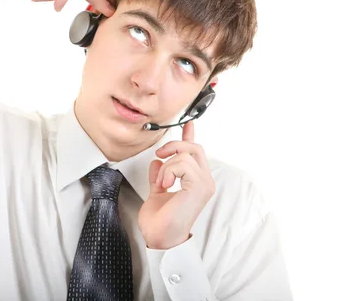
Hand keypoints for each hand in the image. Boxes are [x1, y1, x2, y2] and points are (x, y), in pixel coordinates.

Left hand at [137, 120, 215, 248]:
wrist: (159, 238)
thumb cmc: (159, 222)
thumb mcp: (157, 192)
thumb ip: (160, 176)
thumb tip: (157, 162)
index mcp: (196, 181)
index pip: (195, 153)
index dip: (190, 136)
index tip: (188, 122)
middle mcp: (204, 181)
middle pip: (194, 147)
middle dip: (174, 145)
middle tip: (160, 155)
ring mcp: (204, 184)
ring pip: (187, 154)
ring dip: (168, 165)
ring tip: (162, 182)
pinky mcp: (199, 187)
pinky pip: (183, 164)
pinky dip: (169, 171)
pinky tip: (166, 184)